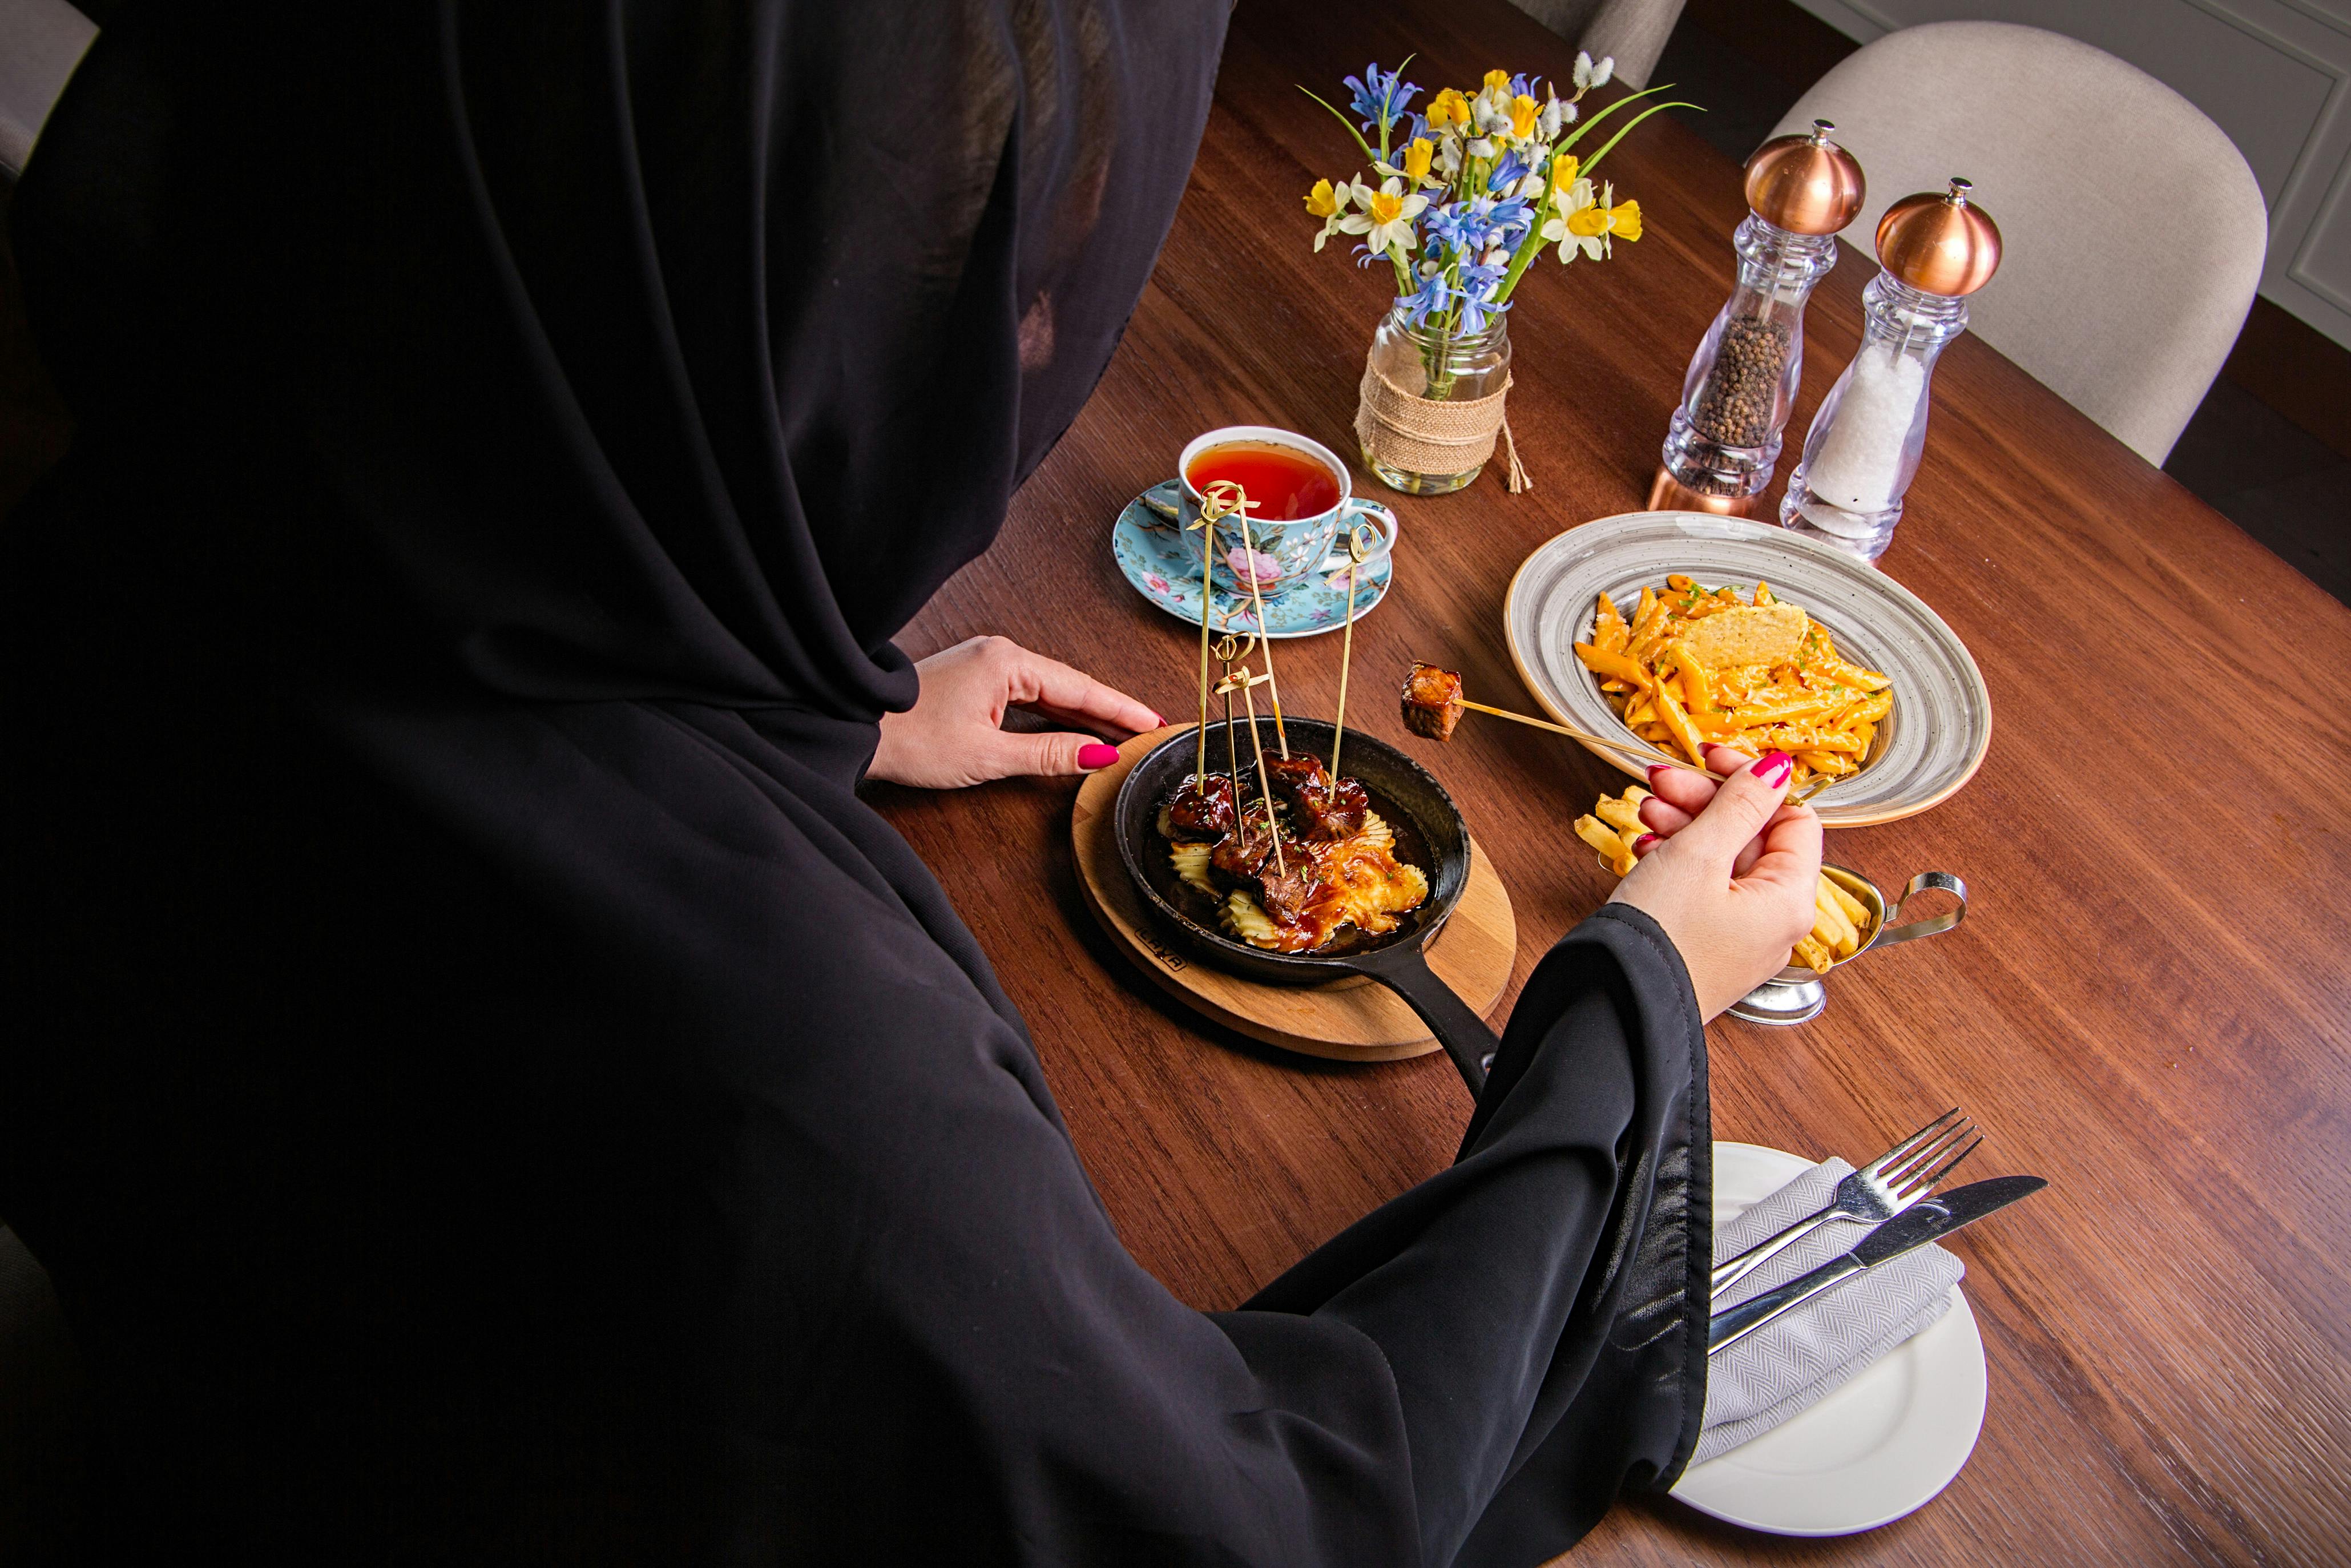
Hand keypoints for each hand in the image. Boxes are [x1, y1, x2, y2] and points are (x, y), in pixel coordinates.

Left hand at [870, 636, 1160, 788]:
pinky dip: (1052, 714)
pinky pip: (1026, 694)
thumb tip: (1097, 755)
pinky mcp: (972, 678)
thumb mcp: (987, 755)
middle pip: (1069, 687)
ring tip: (1120, 737)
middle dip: (1108, 712)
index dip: (1120, 710)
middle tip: (1147, 733)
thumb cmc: (910, 739)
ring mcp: (985, 662)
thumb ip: (1047, 754)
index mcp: (1006, 662)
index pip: (1080, 688)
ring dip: (1082, 716)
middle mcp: (999, 653)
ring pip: (1048, 691)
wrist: (852, 726)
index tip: (1154, 723)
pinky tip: (1072, 731)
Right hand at [1606, 744, 1822, 1018]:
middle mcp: (1775, 921)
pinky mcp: (1709, 944)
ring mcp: (1742, 935)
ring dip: (1685, 827)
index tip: (1712, 760)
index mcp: (1790, 899)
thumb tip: (1775, 770)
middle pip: (1753, 836)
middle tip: (1663, 783)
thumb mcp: (1699, 855)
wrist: (1615, 1009)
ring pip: (1723, 860)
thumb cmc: (1660, 945)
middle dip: (1705, 802)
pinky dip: (1676, 862)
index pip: (1794, 818)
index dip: (1753, 781)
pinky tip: (1646, 851)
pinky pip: (1703, 889)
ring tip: (1646, 815)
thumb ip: (1739, 805)